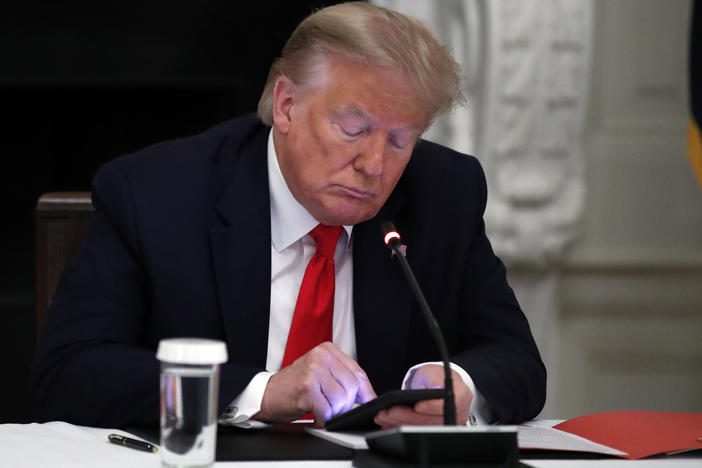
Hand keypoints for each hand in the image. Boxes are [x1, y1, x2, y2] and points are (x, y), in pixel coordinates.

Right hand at [253, 342, 375, 426]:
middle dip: (346, 405)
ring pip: (342, 400)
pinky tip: (315, 415)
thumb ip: (342, 378)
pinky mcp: (306, 388)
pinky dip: (323, 419)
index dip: (366, 392)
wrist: (267, 393)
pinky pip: (327, 410)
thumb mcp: (321, 373)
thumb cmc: (295, 385)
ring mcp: (313, 371)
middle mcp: (321, 356)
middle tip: (333, 408)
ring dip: (333, 412)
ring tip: (321, 409)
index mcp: (328, 350)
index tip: (369, 402)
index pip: (358, 372)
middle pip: (352, 387)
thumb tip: (367, 395)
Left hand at [373, 364, 471, 427]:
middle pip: (431, 420)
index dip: (432, 407)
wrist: (437, 384)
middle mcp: (456, 414)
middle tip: (390, 412)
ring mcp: (445, 424)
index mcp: (460, 396)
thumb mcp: (434, 371)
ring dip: (400, 423)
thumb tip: (437, 388)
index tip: (417, 406)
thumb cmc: (436, 378)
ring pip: (422, 428)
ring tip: (384, 416)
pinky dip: (401, 426)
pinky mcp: (433, 430)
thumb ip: (435, 379)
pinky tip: (388, 423)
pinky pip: (416, 431)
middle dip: (408, 417)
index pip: (447, 405)